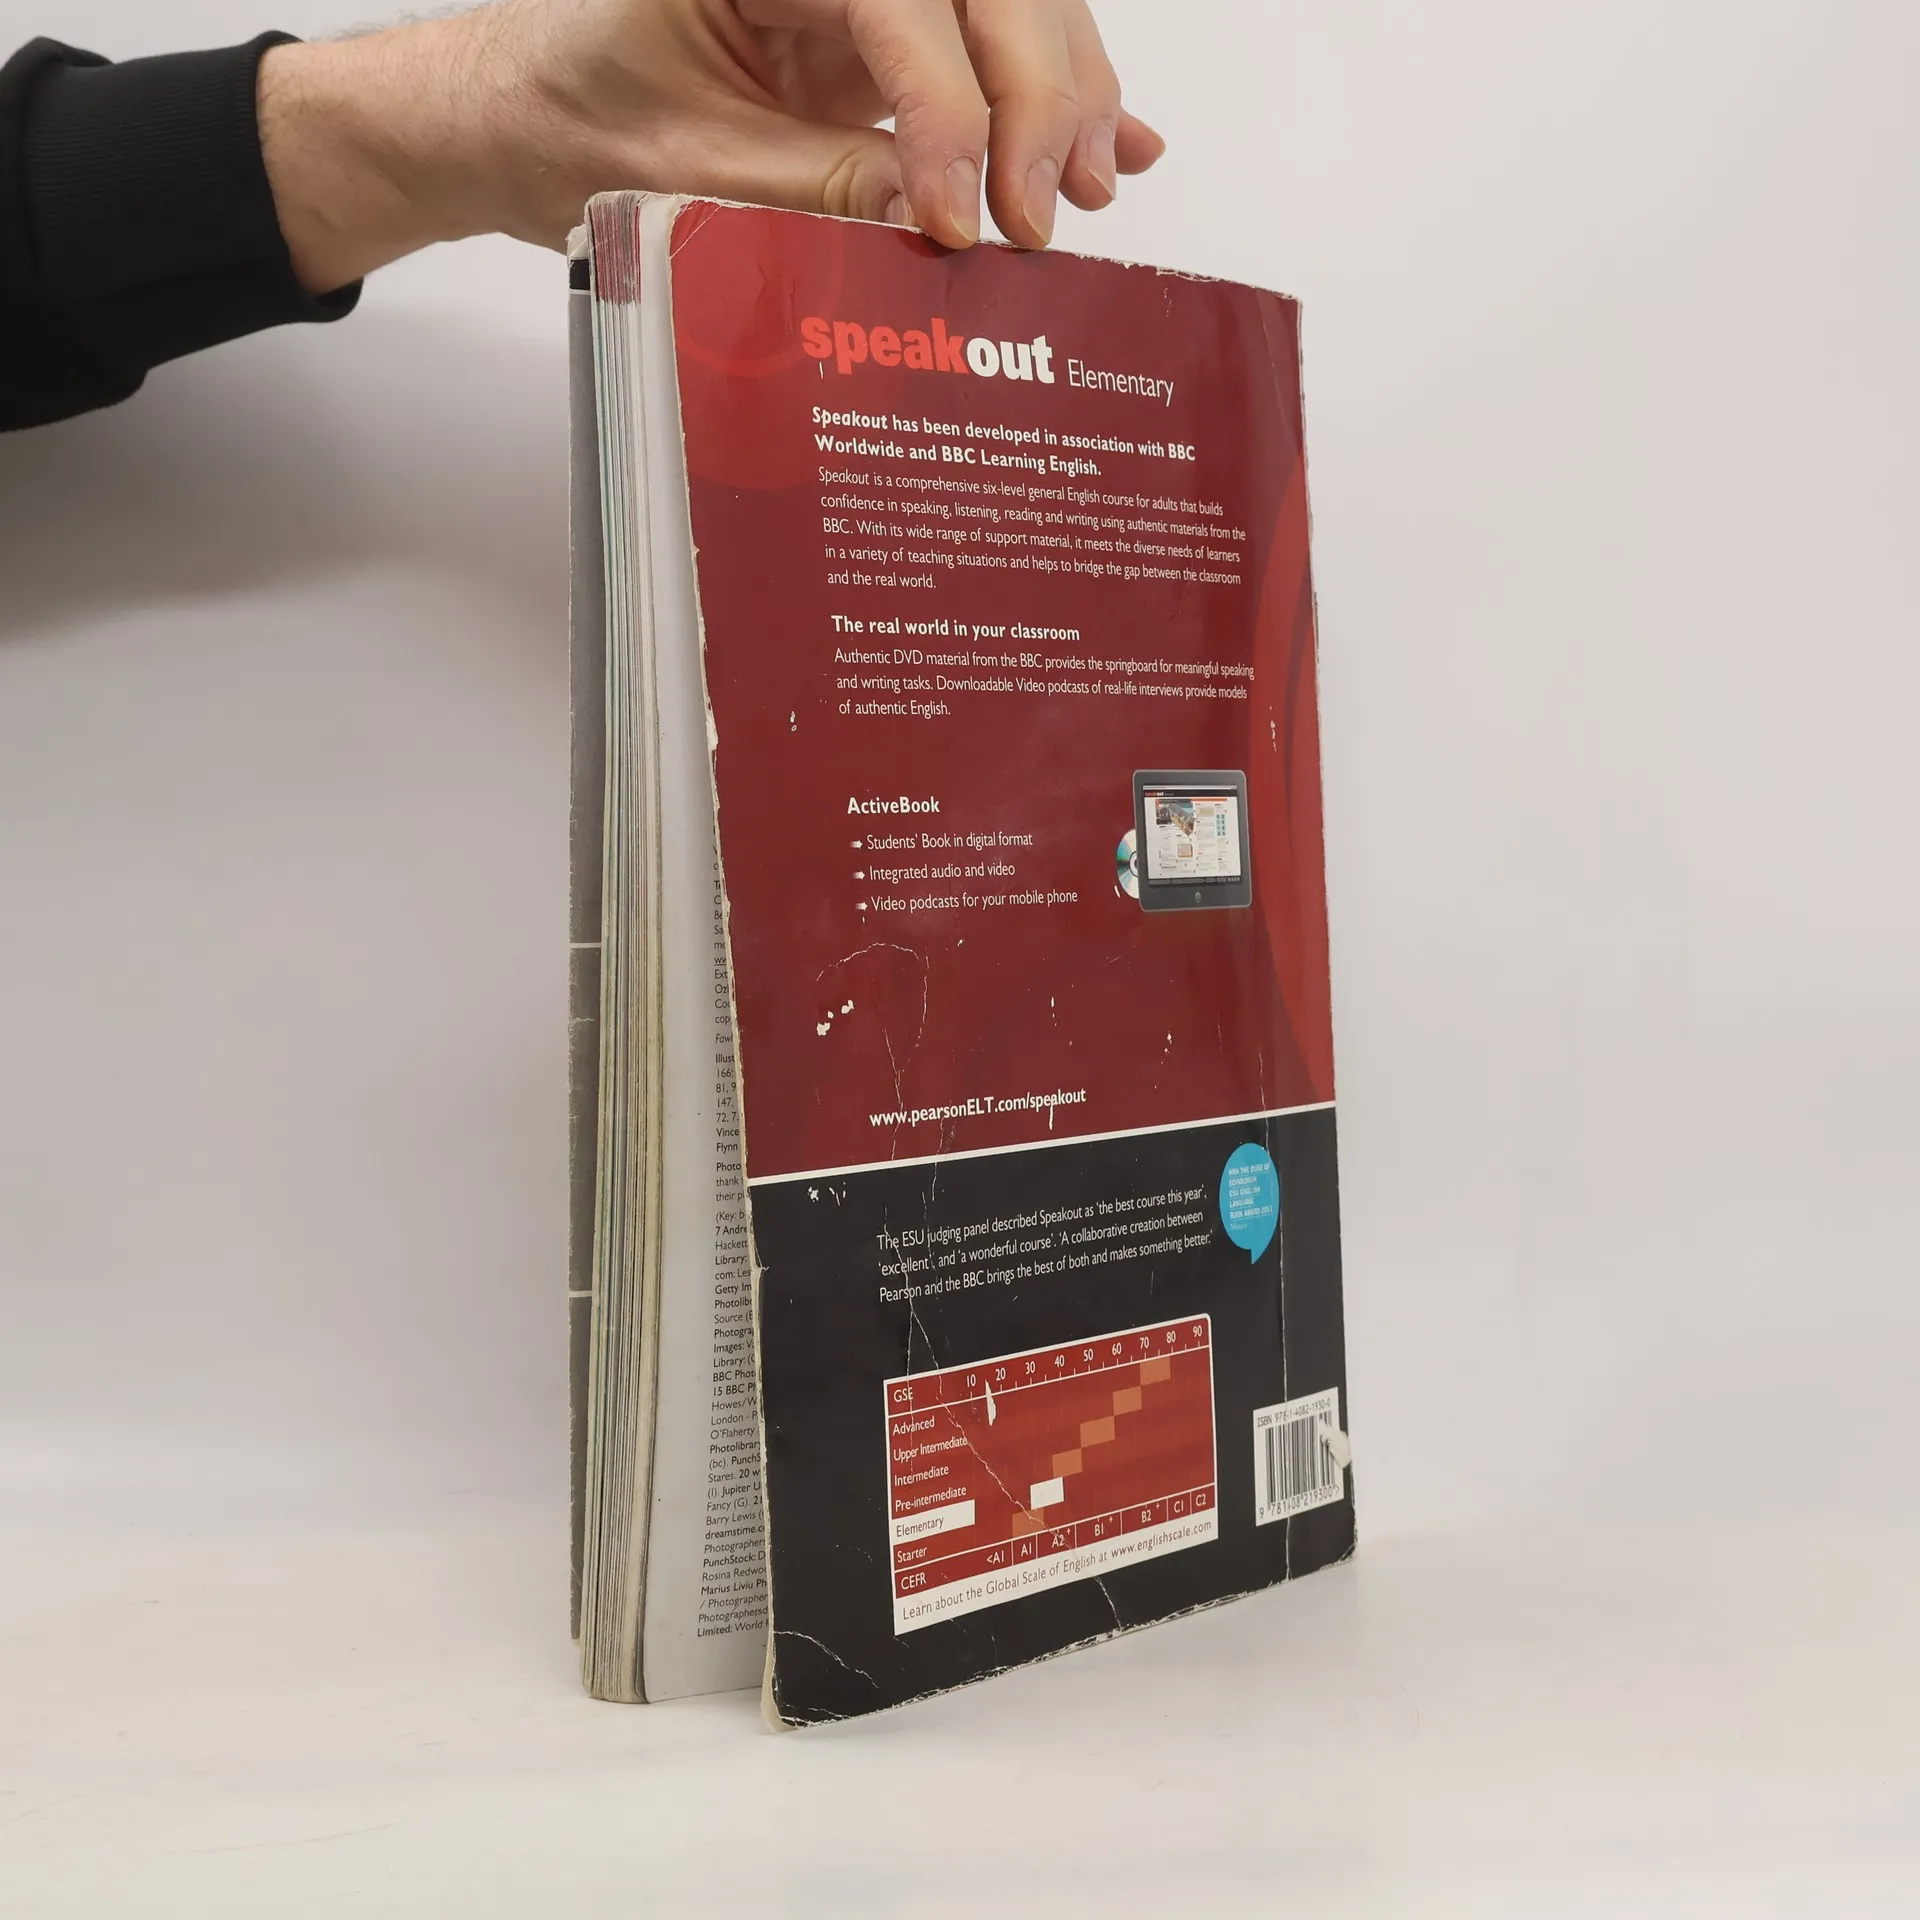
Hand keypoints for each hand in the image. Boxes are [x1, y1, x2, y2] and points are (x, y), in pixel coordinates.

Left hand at [259, 0, 1164, 293]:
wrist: (519, 117)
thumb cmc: (568, 119)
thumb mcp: (685, 169)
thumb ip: (813, 186)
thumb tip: (935, 218)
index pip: (904, 0)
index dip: (952, 109)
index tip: (961, 218)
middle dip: (1036, 93)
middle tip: (1045, 213)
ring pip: (1008, 10)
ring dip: (1064, 95)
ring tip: (1084, 193)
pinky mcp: (880, 42)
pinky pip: (984, 55)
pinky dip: (1053, 98)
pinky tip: (1117, 143)